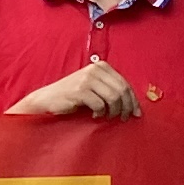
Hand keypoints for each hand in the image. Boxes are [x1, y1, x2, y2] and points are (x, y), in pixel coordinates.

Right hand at [13, 61, 141, 120]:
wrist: (47, 99)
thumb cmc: (72, 96)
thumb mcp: (94, 87)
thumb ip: (110, 89)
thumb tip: (134, 105)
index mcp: (101, 66)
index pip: (125, 83)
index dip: (133, 100)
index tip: (136, 113)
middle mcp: (95, 69)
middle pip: (121, 90)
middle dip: (126, 107)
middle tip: (124, 118)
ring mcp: (87, 79)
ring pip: (113, 97)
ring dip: (114, 111)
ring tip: (108, 116)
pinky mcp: (80, 91)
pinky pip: (100, 105)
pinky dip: (100, 113)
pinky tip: (95, 115)